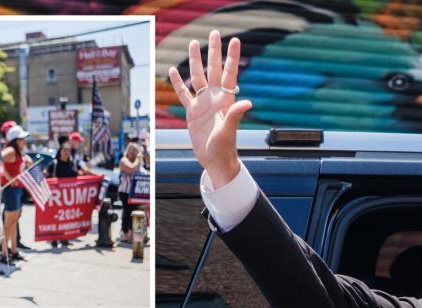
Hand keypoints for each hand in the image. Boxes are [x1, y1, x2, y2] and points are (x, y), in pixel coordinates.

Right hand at [168, 30, 250, 187]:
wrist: (215, 160)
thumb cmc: (225, 148)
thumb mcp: (229, 131)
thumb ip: (236, 115)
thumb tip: (248, 102)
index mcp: (225, 100)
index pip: (230, 74)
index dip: (232, 57)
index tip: (235, 40)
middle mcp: (214, 98)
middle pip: (214, 69)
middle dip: (214, 52)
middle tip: (215, 33)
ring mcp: (203, 104)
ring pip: (198, 77)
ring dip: (195, 61)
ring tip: (193, 43)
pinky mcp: (192, 112)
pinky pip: (184, 94)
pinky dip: (178, 83)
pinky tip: (173, 71)